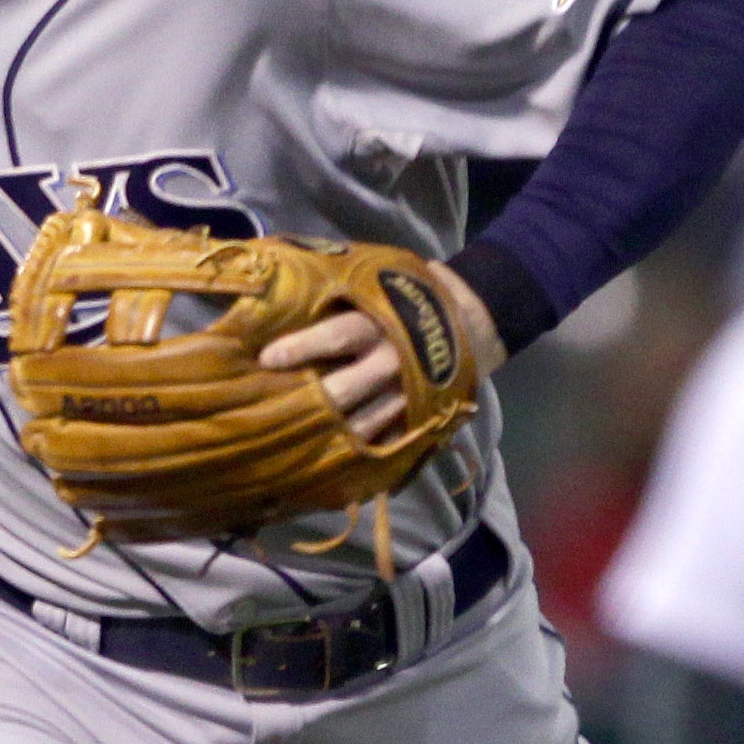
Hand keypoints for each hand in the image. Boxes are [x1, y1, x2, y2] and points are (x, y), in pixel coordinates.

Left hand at [259, 261, 502, 443]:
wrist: (477, 319)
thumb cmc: (415, 294)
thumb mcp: (386, 277)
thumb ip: (346, 280)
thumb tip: (285, 268)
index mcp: (382, 323)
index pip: (338, 336)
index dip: (302, 347)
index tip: (266, 359)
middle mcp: (394, 362)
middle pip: (347, 388)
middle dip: (312, 402)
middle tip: (273, 412)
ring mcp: (408, 395)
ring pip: (365, 424)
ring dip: (330, 438)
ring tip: (292, 449)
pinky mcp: (419, 418)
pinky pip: (391, 445)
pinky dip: (367, 464)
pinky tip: (336, 475)